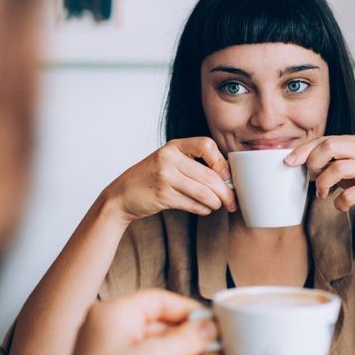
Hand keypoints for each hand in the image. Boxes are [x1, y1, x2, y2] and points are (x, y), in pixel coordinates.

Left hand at [51, 290, 222, 354]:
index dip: (189, 311)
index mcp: (115, 313)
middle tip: (219, 350)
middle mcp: (113, 330)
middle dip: (194, 343)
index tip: (212, 321)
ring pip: (162, 353)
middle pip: (164, 329)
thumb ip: (186, 339)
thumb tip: (207, 327)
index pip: (159, 301)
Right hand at [106, 137, 235, 223]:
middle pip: (209, 175)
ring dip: (216, 203)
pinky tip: (204, 209)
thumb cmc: (151, 178)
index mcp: (174, 146)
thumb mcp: (168, 161)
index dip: (221, 161)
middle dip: (225, 192)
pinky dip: (203, 209)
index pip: (206, 145)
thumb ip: (192, 163)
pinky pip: (193, 204)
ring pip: (204, 192)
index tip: (227, 175)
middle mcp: (169, 158)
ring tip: (218, 205)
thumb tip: (227, 177)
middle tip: (232, 201)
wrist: (122, 194)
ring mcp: (165, 177)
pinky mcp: (163, 196)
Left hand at [285, 135, 354, 226]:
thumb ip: (328, 160)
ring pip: (338, 168)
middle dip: (313, 163)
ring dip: (323, 184)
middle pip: (330, 146)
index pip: (324, 139)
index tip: (288, 162)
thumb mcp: (347, 167)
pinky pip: (350, 194)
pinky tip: (340, 205)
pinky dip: (339, 203)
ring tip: (322, 194)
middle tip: (312, 179)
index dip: (303, 150)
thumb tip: (296, 159)